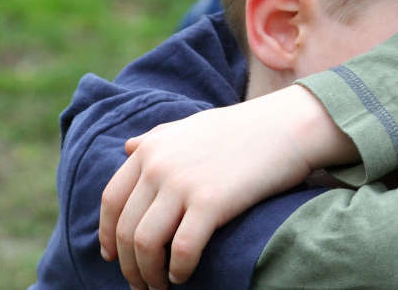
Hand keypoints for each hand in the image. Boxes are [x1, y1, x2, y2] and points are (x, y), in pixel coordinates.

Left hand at [98, 84, 356, 288]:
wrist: (289, 125)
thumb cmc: (246, 127)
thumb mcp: (193, 125)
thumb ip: (158, 137)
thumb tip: (128, 148)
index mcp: (151, 149)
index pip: (111, 200)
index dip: (108, 234)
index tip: (114, 256)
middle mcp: (159, 166)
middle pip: (126, 229)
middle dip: (130, 264)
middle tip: (141, 283)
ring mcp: (183, 184)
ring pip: (146, 244)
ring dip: (149, 274)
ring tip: (161, 286)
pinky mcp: (211, 202)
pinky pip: (181, 249)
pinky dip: (178, 269)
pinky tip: (183, 275)